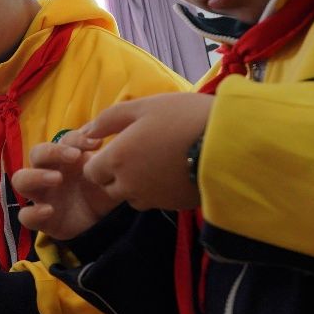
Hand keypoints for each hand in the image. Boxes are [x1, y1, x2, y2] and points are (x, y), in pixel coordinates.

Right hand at [13, 130, 117, 239]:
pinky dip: (33, 212)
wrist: (107, 224)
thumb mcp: (108, 173)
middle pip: (36, 153)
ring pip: (21, 180)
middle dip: (52, 151)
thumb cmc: (104, 192)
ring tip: (57, 179)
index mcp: (66, 159)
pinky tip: (49, 210)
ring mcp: (42, 196)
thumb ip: (105, 155)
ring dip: (36, 176)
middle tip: (74, 156)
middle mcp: (48, 173)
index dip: (76, 139)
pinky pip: (25, 215)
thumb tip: (98, 138)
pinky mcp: (41, 220)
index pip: (63, 140)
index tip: (96, 144)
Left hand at [80, 93, 213, 211]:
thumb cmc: (182, 118)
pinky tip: (173, 170)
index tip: (116, 147)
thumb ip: (110, 119)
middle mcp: (129, 185)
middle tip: (137, 153)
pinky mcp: (173, 206)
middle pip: (109, 188)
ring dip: (136, 184)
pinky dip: (158, 189)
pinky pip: (156, 201)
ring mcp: (152, 199)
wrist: (227, 143)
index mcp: (117, 160)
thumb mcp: (144, 107)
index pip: (91, 172)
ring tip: (157, 161)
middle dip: (116, 174)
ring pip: (132, 197)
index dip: (100, 160)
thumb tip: (86, 131)